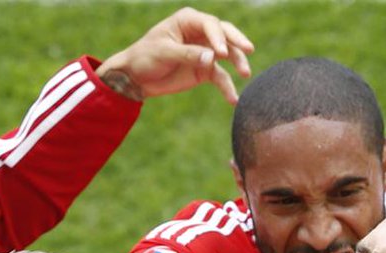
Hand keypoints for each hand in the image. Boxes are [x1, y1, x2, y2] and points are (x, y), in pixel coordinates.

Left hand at [98, 7, 253, 104]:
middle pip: (225, 34)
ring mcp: (205, 52)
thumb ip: (188, 55)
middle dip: (237, 42)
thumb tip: (212, 59)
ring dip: (238, 62)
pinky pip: (221, 77)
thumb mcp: (164, 53)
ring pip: (228, 54)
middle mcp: (200, 33)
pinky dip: (228, 88)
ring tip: (245, 74)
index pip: (210, 24)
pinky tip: (233, 99)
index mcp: (188, 21)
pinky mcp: (205, 70)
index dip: (218, 37)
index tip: (220, 53)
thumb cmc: (145, 57)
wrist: (136, 77)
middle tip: (249, 50)